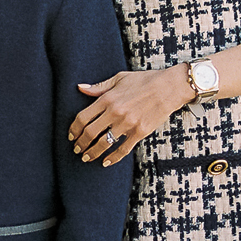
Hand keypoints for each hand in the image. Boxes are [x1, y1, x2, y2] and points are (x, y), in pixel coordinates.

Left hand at [69, 68, 187, 163]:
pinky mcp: (140, 132)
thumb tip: (80, 88)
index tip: (71, 136)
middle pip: (90, 133)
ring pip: (104, 144)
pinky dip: (112, 158)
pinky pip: (123, 149)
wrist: (169, 87)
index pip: (83, 117)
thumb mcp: (119, 78)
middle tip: (76, 149)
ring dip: (92, 153)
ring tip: (86, 157)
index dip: (74, 129)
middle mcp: (115, 112)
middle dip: (80, 144)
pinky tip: (105, 162)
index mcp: (108, 99)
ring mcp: (128, 124)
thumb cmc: (144, 80)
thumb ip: (98, 87)